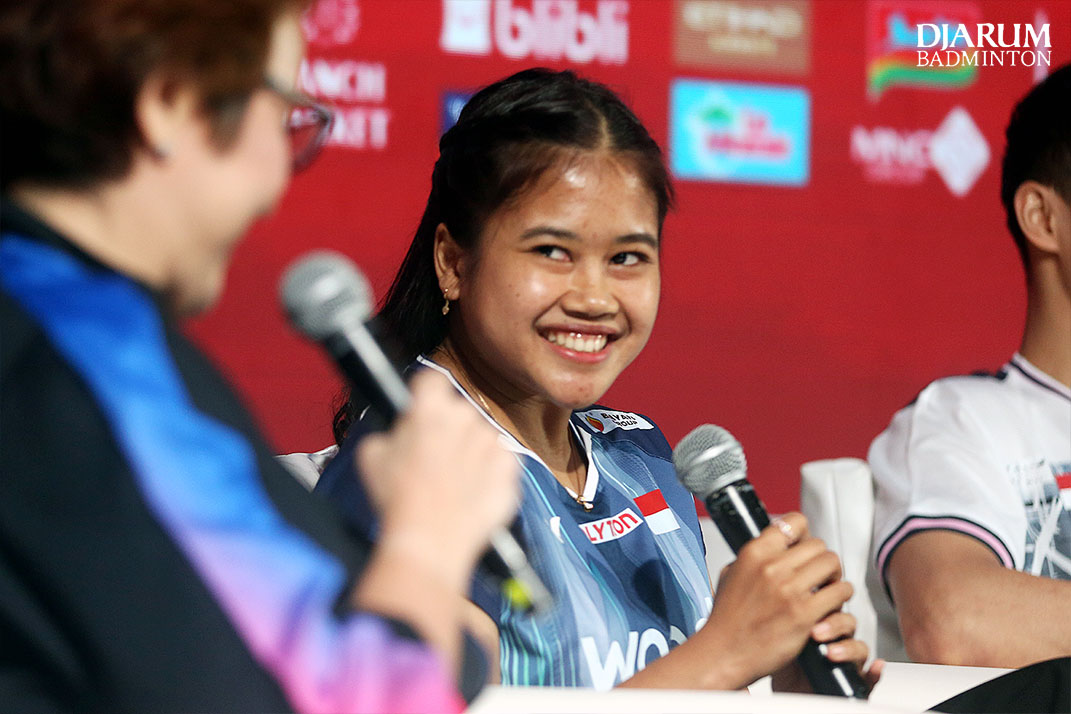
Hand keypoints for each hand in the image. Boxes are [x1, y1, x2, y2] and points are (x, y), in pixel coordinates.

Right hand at [356, 370, 518, 589]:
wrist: (432, 540)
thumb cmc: (399, 499)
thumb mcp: (372, 456)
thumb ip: (390, 433)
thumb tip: (400, 432)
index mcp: (430, 408)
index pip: (431, 380)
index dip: (424, 397)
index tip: (420, 412)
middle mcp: (466, 417)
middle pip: (458, 412)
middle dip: (447, 429)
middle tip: (432, 459)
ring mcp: (492, 442)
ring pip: (480, 438)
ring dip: (469, 453)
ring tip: (451, 484)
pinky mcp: (511, 467)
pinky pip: (500, 462)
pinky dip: (489, 474)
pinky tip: (470, 494)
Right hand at [697, 512, 854, 686]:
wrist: (725, 653)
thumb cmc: (727, 619)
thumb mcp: (731, 574)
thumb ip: (754, 557)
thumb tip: (776, 544)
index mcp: (754, 553)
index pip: (793, 522)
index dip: (804, 533)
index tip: (805, 545)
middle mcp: (771, 567)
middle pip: (818, 545)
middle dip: (821, 559)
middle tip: (819, 573)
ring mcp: (788, 590)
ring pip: (832, 564)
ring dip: (833, 576)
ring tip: (827, 588)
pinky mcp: (804, 614)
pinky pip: (839, 592)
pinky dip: (839, 596)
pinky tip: (830, 604)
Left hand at [771, 611, 884, 692]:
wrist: (789, 695)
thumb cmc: (786, 667)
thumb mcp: (781, 642)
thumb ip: (787, 624)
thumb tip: (784, 603)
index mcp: (822, 627)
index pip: (832, 607)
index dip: (827, 601)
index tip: (812, 600)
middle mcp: (838, 641)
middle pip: (847, 623)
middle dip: (834, 625)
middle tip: (816, 633)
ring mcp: (848, 662)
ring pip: (859, 648)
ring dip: (849, 648)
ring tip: (831, 654)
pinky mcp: (856, 684)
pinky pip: (871, 678)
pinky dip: (875, 672)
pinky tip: (875, 667)